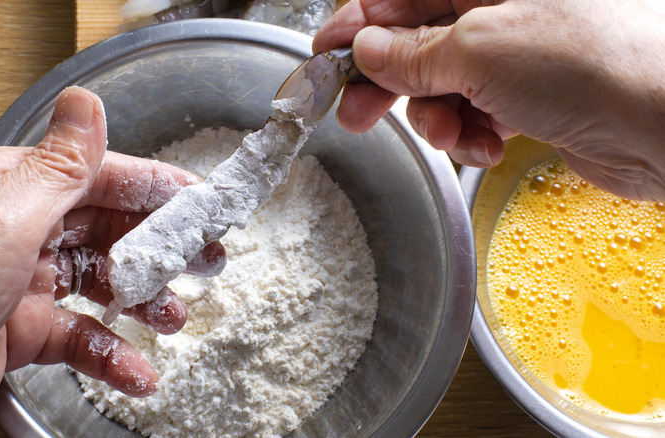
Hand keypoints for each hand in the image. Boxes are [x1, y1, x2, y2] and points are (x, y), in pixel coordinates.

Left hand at [0, 87, 225, 436]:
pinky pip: (79, 335)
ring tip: (173, 317)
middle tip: (204, 260)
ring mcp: (18, 282)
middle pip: (105, 229)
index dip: (155, 188)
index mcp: (7, 188)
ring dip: (142, 302)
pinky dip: (111, 352)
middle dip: (158, 248)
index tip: (199, 201)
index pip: (97, 176)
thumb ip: (58, 166)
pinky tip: (135, 368)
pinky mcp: (19, 330)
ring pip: (99, 282)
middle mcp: (15, 229)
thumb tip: (87, 104)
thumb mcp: (4, 219)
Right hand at [314, 0, 664, 200]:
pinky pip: (474, 115)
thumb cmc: (591, 63)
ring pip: (441, 87)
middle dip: (386, 83)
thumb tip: (368, 51)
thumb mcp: (480, 47)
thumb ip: (414, 53)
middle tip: (355, 115)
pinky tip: (487, 144)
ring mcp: (516, 56)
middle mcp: (500, 11)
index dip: (356, 27)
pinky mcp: (530, 99)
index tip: (324, 59)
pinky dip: (471, 135)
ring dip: (435, 118)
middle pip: (416, 43)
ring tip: (454, 134)